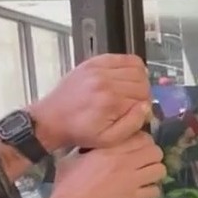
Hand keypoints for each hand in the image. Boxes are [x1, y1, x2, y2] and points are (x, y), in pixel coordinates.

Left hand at [30, 53, 152, 150]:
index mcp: (110, 100)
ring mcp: (99, 68)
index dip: (145, 107)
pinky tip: (124, 78)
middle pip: (142, 81)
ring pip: (136, 67)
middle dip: (143, 94)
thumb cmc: (80, 131)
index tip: (137, 114)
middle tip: (134, 103)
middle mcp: (106, 80)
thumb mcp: (109, 139)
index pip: (145, 97)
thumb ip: (132, 124)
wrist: (52, 119)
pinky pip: (123, 57)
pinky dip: (130, 66)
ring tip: (130, 91)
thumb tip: (145, 106)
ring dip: (139, 80)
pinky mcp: (93, 62)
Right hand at [48, 132, 164, 197]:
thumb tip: (91, 145)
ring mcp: (132, 180)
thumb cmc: (67, 185)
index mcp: (110, 148)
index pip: (141, 137)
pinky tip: (143, 194)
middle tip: (144, 163)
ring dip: (155, 173)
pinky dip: (152, 192)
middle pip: (155, 152)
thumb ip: (86, 149)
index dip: (142, 142)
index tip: (136, 148)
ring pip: (160, 170)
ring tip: (146, 178)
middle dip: (152, 157)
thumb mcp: (72, 158)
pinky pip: (155, 191)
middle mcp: (125, 161)